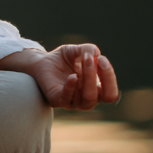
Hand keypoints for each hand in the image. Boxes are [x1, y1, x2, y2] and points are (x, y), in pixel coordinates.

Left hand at [0, 44, 118, 109]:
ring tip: (83, 59)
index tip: (101, 59)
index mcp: (95, 91)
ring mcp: (72, 102)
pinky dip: (72, 87)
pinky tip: (73, 76)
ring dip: (88, 78)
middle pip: (104, 97)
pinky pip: (67, 99)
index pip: (111, 94)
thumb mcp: (77, 51)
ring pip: (88, 99)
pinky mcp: (57, 100)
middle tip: (90, 58)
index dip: (110, 78)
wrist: (41, 61)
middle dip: (99, 76)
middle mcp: (86, 99)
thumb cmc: (63, 59)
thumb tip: (96, 54)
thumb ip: (88, 50)